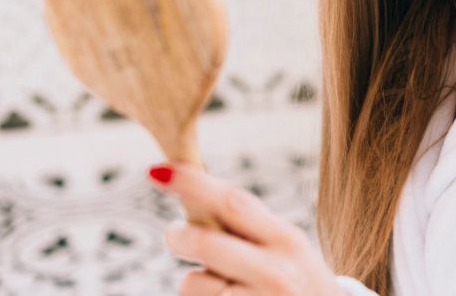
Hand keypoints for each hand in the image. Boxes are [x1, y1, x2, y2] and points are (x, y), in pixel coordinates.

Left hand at [147, 162, 346, 295]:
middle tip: (174, 233)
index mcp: (286, 238)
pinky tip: (227, 295)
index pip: (234, 202)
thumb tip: (191, 192)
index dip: (193, 185)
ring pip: (195, 283)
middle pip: (207, 243)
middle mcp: (276, 270)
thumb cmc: (295, 277)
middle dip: (178, 235)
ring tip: (217, 281)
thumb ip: (248, 224)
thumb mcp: (285, 245)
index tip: (159, 172)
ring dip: (193, 280)